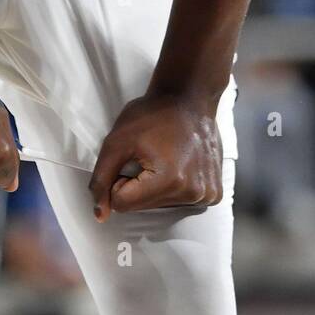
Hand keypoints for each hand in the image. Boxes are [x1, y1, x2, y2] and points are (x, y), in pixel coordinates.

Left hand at [88, 91, 223, 221]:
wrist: (189, 98)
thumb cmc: (152, 115)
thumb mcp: (116, 141)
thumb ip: (102, 179)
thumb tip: (100, 215)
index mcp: (169, 180)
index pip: (122, 203)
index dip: (119, 179)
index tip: (132, 158)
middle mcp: (193, 193)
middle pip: (143, 207)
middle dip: (138, 185)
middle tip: (150, 156)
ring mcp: (207, 195)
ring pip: (161, 206)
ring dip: (156, 187)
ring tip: (166, 158)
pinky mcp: (214, 194)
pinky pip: (181, 202)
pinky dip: (175, 188)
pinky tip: (181, 165)